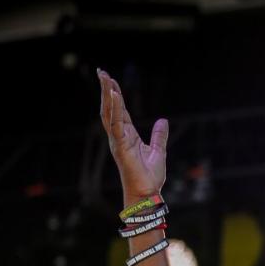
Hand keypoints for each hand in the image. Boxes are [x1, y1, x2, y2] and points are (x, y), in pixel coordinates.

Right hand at [97, 69, 167, 200]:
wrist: (148, 194)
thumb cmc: (150, 177)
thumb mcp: (158, 151)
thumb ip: (159, 135)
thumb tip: (163, 120)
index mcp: (127, 136)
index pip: (119, 111)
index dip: (115, 95)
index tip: (110, 79)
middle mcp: (119, 136)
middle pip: (110, 108)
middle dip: (106, 89)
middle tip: (101, 71)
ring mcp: (118, 141)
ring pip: (109, 113)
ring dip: (107, 94)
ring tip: (104, 77)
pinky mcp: (121, 146)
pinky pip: (116, 124)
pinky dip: (115, 108)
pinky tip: (114, 94)